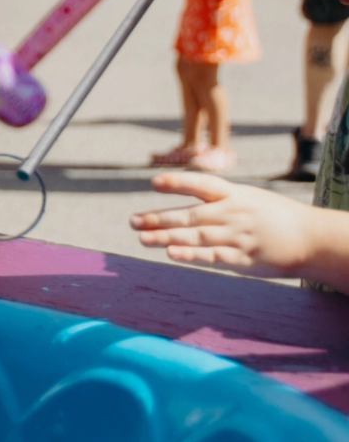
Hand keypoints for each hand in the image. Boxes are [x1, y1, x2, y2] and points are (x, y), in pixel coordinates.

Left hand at [129, 169, 335, 277]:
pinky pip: (212, 257)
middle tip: (132, 220)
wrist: (310, 239)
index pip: (202, 184)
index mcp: (235, 194)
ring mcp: (237, 237)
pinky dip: (191, 255)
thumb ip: (219, 199)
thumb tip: (186, 200)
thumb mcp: (249, 198)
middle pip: (190, 214)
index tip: (154, 182)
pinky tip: (171, 254)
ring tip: (141, 238)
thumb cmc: (275, 216)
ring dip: (166, 237)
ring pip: (196, 236)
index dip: (178, 182)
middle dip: (158, 217)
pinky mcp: (242, 259)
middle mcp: (233, 213)